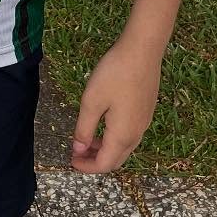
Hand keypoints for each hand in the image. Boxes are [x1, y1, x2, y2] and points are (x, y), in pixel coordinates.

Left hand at [70, 37, 161, 172]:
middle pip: (116, 159)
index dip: (86, 167)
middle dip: (95, 160)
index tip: (71, 160)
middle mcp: (137, 133)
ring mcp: (144, 122)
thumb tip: (78, 149)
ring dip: (105, 149)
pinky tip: (103, 123)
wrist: (143, 50)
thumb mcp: (91, 101)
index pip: (105, 164)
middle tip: (77, 153)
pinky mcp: (146, 110)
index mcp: (122, 135)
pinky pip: (130, 135)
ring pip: (124, 147)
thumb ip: (84, 129)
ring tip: (86, 138)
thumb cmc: (114, 74)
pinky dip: (114, 138)